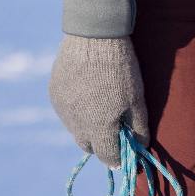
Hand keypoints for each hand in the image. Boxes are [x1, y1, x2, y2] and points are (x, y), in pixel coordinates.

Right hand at [48, 34, 149, 167]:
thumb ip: (138, 127)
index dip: (117, 158)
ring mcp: (62, 108)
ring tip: (100, 109)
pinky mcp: (54, 93)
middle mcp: (76, 123)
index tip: (124, 155)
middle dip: (101, 145)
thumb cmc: (121, 69)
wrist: (93, 37)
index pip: (107, 156)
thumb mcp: (137, 99)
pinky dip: (76, 112)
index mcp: (99, 128)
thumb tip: (140, 147)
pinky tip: (87, 95)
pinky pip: (65, 112)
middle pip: (88, 146)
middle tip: (113, 132)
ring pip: (74, 130)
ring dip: (87, 128)